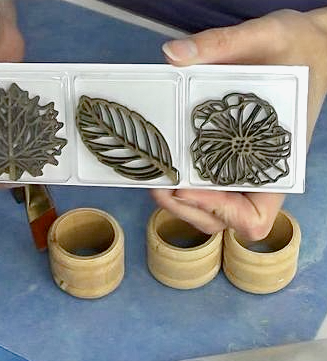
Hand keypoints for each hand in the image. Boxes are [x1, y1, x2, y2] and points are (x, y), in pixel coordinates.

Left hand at [152, 9, 326, 239]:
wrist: (308, 48)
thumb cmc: (298, 48)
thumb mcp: (268, 36)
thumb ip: (224, 43)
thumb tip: (173, 55)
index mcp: (279, 162)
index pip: (254, 217)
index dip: (220, 212)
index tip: (188, 188)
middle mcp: (260, 174)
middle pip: (222, 219)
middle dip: (186, 209)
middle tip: (158, 184)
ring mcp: (242, 170)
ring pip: (209, 209)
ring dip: (179, 203)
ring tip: (157, 177)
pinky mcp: (228, 158)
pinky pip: (205, 186)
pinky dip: (182, 185)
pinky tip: (167, 165)